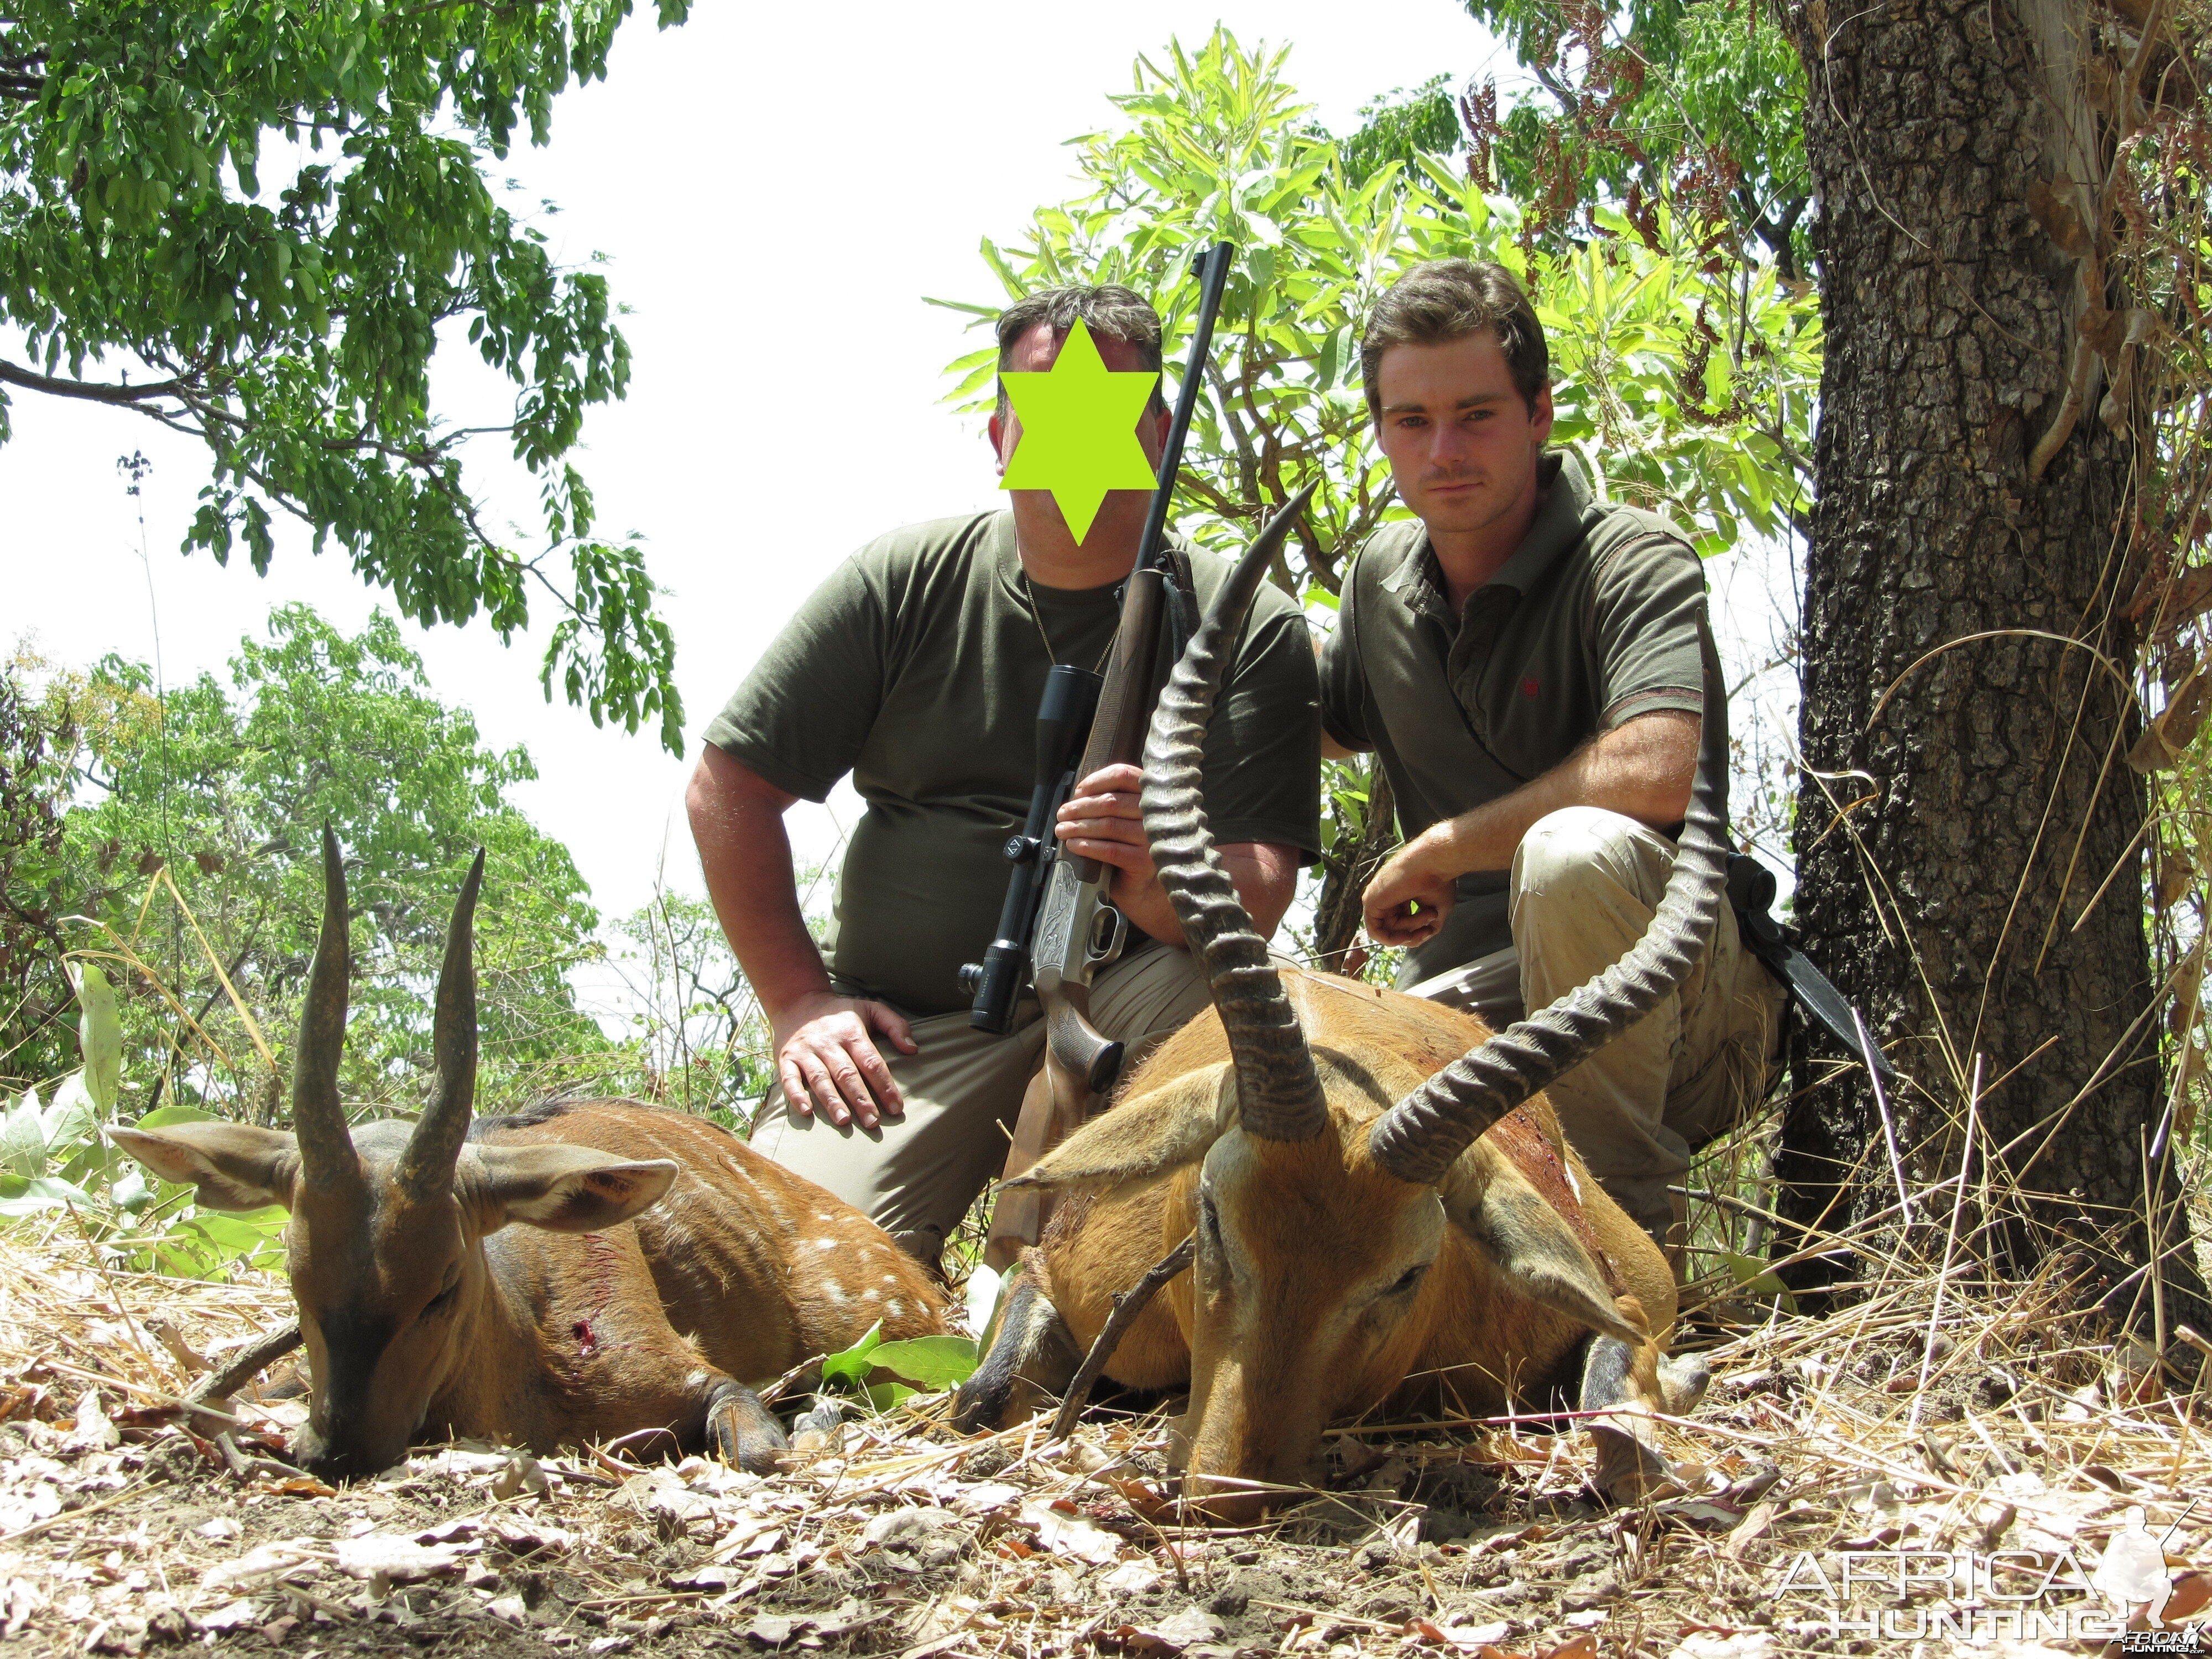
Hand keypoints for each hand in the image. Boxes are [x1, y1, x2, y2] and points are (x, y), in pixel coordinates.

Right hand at [770, 991, 917, 1129]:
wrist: (797, 1001)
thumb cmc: (840, 1013)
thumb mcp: (871, 1009)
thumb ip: (895, 1025)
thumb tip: (913, 1050)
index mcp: (851, 1032)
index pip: (871, 1062)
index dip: (884, 1086)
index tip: (896, 1108)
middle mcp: (828, 1043)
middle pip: (847, 1074)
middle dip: (861, 1099)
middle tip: (873, 1123)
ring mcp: (806, 1051)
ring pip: (820, 1079)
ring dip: (832, 1101)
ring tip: (844, 1120)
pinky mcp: (786, 1058)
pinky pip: (789, 1078)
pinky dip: (796, 1094)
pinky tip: (806, 1111)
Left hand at [1055, 763, 1157, 903]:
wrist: (1143, 886)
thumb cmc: (1129, 847)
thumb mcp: (1124, 818)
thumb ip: (1110, 801)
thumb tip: (1078, 797)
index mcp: (1151, 796)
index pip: (1123, 775)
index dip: (1096, 781)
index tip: (1078, 792)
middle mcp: (1155, 815)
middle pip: (1111, 801)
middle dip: (1080, 808)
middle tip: (1062, 814)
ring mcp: (1151, 838)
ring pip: (1108, 825)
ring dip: (1078, 827)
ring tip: (1062, 830)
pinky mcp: (1143, 861)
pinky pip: (1110, 850)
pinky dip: (1087, 846)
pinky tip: (1074, 845)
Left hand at [1362, 840, 1456, 947]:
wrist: (1434, 863)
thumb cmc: (1438, 880)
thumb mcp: (1437, 908)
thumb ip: (1428, 925)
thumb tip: (1424, 936)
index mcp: (1399, 897)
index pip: (1401, 924)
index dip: (1416, 932)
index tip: (1430, 929)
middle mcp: (1386, 898)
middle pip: (1395, 929)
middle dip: (1414, 934)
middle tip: (1428, 928)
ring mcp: (1377, 899)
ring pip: (1388, 931)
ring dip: (1409, 932)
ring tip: (1426, 917)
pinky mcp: (1370, 901)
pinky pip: (1375, 931)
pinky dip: (1390, 939)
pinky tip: (1406, 936)